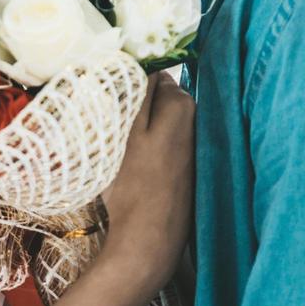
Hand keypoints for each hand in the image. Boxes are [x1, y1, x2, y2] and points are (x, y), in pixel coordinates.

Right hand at [98, 70, 194, 284]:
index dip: (129, 83)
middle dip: (136, 105)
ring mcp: (193, 146)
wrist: (149, 240)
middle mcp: (195, 122)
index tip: (109, 98)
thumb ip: (139, 96)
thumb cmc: (133, 186)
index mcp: (182, 106)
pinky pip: (165, 141)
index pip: (153, 75)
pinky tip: (134, 163)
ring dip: (141, 126)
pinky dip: (149, 145)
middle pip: (158, 98)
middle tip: (110, 123)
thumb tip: (144, 64)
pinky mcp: (187, 167)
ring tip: (118, 144)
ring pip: (160, 121)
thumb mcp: (128, 134)